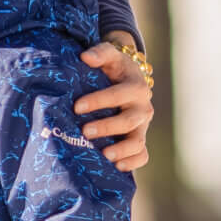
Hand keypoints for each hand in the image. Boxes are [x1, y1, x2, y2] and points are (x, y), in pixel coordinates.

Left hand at [75, 39, 151, 170]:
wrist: (127, 79)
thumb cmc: (113, 68)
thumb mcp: (109, 55)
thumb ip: (100, 53)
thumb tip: (85, 57)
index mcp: (135, 87)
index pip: (119, 94)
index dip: (99, 101)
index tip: (77, 107)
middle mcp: (142, 108)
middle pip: (129, 120)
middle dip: (107, 127)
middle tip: (85, 131)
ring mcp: (142, 126)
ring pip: (138, 142)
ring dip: (122, 150)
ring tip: (104, 155)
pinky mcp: (139, 140)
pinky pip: (142, 155)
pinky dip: (133, 162)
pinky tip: (117, 167)